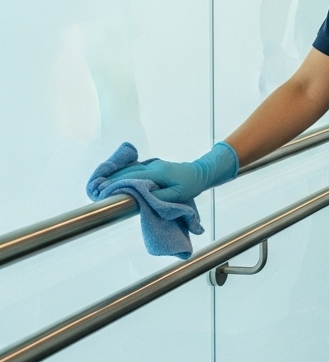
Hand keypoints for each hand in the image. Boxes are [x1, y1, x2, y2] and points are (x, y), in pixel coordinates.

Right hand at [105, 142, 238, 202]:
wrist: (199, 172)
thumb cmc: (190, 185)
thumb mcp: (179, 194)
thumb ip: (161, 197)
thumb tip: (142, 197)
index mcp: (157, 173)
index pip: (132, 178)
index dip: (117, 184)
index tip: (102, 191)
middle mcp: (151, 166)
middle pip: (127, 172)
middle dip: (111, 180)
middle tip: (96, 190)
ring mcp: (151, 164)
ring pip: (129, 169)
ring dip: (115, 176)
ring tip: (100, 185)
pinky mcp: (151, 166)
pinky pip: (133, 168)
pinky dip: (123, 173)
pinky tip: (114, 178)